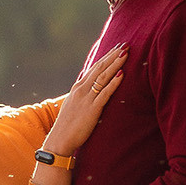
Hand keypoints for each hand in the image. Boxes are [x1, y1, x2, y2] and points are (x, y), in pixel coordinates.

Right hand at [46, 42, 124, 157]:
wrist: (60, 140)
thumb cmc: (67, 126)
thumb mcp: (74, 106)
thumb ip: (83, 97)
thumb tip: (91, 92)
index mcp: (77, 87)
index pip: (94, 68)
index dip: (106, 57)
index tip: (116, 48)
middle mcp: (81, 89)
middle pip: (100, 67)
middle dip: (113, 55)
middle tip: (125, 44)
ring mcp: (86, 98)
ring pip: (103, 76)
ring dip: (115, 64)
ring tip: (126, 53)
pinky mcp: (92, 109)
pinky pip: (105, 93)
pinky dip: (114, 83)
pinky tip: (122, 74)